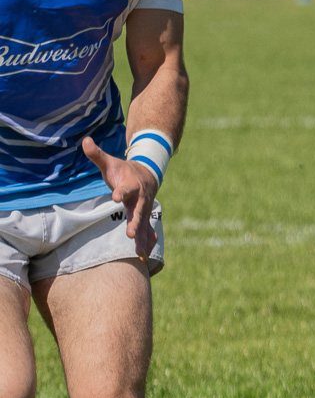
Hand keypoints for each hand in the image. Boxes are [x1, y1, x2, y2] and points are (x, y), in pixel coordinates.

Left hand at [80, 137, 158, 259]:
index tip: (116, 197)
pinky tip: (144, 257)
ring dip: (143, 239)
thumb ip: (97, 154)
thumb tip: (84, 140)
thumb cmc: (123, 171)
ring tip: (140, 252)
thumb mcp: (110, 162)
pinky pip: (148, 232)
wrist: (147, 175)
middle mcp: (140, 200)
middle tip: (131, 233)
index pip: (126, 189)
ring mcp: (144, 210)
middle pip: (138, 212)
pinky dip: (148, 243)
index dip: (121, 192)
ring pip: (145, 225)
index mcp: (131, 186)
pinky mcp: (145, 218)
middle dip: (136, 223)